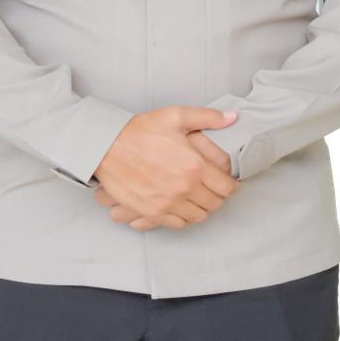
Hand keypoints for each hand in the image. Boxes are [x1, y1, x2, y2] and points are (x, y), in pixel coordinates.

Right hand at [92, 106, 241, 229]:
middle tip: (216, 188)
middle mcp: (184, 188)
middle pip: (215, 204)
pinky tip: (182, 206)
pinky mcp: (152, 212)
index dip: (232, 185)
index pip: (227, 187)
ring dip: (203, 208)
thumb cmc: (140, 130)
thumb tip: (232, 118)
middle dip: (219, 196)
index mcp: (194, 166)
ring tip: (199, 196)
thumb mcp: (176, 116)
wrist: (107, 147)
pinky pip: (178, 224)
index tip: (231, 182)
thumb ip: (207, 117)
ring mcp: (168, 204)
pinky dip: (184, 217)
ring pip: (198, 217)